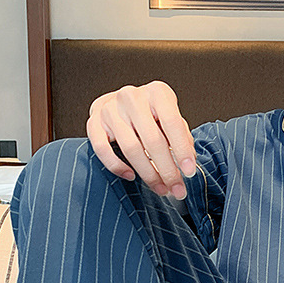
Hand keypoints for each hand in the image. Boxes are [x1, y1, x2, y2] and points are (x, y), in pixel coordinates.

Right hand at [86, 81, 195, 198]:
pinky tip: (131, 176)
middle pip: (152, 140)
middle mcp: (132, 97)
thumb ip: (182, 137)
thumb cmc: (152, 113)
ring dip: (148, 174)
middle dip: (167, 170)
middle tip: (177, 189)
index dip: (182, 150)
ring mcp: (110, 109)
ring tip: (161, 188)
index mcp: (157, 93)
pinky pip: (102, 149)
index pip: (172, 123)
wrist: (121, 103)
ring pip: (130, 148)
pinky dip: (117, 166)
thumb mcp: (172, 118)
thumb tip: (188, 163)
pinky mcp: (94, 122)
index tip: (189, 172)